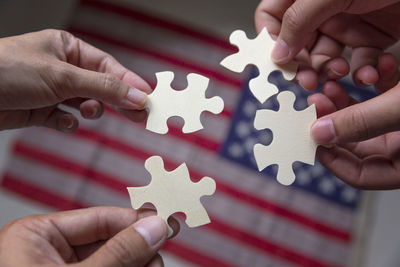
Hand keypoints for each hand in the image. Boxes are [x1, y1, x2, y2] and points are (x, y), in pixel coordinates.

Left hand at [0, 29, 151, 132]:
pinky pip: (66, 119)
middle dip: (118, 101)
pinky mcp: (42, 110)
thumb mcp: (62, 76)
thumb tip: (139, 96)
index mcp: (68, 48)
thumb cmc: (8, 70)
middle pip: (102, 86)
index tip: (148, 99)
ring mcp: (53, 90)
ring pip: (86, 104)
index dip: (129, 83)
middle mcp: (63, 68)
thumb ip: (104, 87)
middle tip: (140, 116)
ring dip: (89, 111)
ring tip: (86, 112)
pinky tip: (63, 121)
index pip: (108, 67)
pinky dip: (68, 122)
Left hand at [0, 207, 178, 266]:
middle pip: (109, 238)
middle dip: (137, 249)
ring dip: (136, 265)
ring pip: (112, 259)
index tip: (165, 224)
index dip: (135, 220)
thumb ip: (118, 253)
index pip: (99, 217)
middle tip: (158, 257)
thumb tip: (153, 229)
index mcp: (36, 235)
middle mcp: (48, 251)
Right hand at [255, 0, 399, 90]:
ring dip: (330, 70)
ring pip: (325, 58)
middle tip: (307, 80)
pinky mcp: (371, 37)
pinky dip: (361, 72)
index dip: (271, 39)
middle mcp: (322, 10)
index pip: (272, 17)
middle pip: (297, 44)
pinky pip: (358, 61)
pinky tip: (366, 73)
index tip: (277, 60)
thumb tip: (277, 52)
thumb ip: (298, 20)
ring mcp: (346, 24)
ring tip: (340, 71)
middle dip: (302, 64)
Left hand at [309, 80, 399, 188]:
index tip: (310, 138)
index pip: (359, 176)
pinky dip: (376, 80)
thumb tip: (319, 132)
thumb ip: (362, 122)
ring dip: (347, 100)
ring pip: (367, 118)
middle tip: (316, 102)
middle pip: (358, 143)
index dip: (331, 159)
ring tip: (330, 85)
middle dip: (333, 121)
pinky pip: (387, 96)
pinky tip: (372, 68)